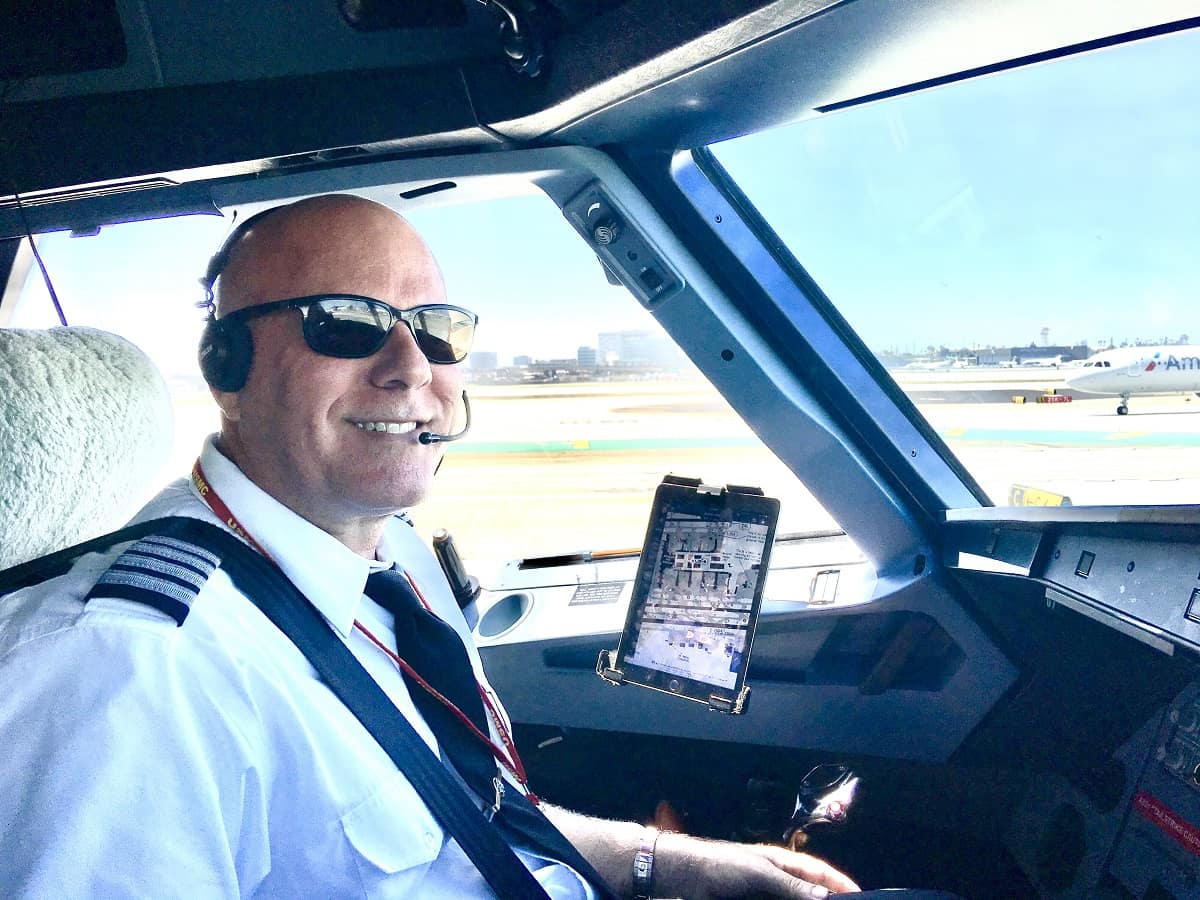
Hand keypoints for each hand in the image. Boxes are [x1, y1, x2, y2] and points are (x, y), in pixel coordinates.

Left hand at [652, 831, 859, 898]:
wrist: (684, 878)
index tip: (861, 897)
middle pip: (809, 897)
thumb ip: (793, 887)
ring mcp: (765, 898)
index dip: (841, 886)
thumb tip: (827, 898)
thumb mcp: (760, 874)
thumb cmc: (722, 865)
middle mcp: (778, 883)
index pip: (819, 875)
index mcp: (783, 864)